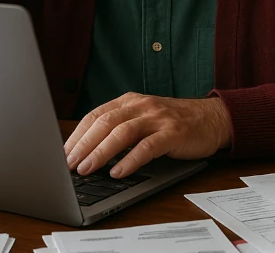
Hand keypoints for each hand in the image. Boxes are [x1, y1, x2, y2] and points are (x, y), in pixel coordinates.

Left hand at [64, 93, 232, 178]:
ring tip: (87, 169)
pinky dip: (130, 160)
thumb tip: (87, 151)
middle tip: (68, 164)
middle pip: (104, 122)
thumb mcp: (144, 118)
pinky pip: (147, 147)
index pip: (95, 115)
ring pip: (122, 132)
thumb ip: (120, 128)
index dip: (76, 135)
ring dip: (101, 152)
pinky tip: (118, 172)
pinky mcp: (173, 133)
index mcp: (129, 101)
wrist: (213, 118)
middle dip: (83, 145)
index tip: (62, 153)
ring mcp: (158, 118)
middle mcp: (141, 106)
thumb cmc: (174, 123)